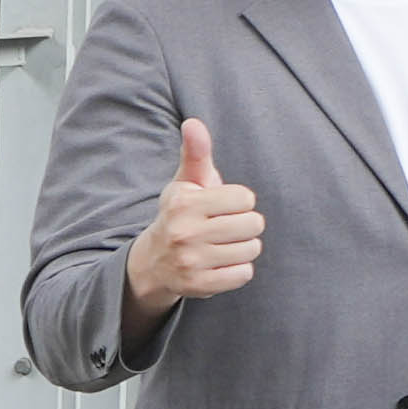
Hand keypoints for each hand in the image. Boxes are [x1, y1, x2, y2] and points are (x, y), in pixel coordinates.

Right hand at [125, 118, 264, 314]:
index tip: (220, 206)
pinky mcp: (199, 286)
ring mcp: (190, 262)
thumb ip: (196, 152)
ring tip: (220, 245)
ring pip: (252, 249)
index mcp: (183, 204)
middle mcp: (184, 233)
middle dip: (245, 224)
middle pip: (254, 224)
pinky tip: (218, 263)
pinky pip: (244, 274)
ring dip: (242, 247)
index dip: (239, 201)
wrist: (153, 261)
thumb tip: (194, 122)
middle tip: (223, 227)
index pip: (245, 198)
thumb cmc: (180, 213)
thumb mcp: (186, 182)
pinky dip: (237, 269)